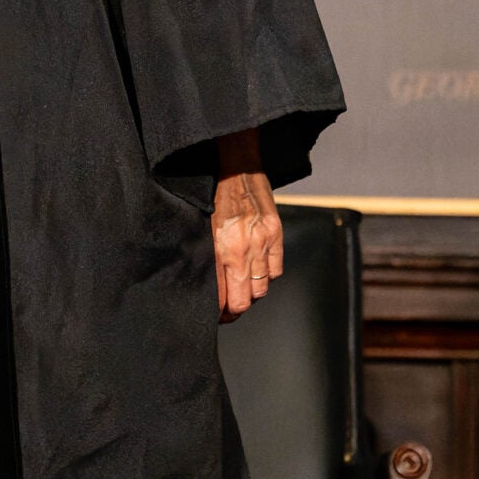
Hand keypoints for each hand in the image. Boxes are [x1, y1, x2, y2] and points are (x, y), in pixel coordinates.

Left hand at [212, 129, 282, 322]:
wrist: (235, 164)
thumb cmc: (211, 193)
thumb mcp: (201, 227)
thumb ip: (208, 258)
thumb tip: (209, 286)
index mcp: (221, 248)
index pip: (223, 297)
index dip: (219, 312)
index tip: (216, 315)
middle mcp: (244, 248)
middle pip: (244, 300)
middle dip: (234, 310)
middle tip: (227, 311)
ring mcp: (264, 242)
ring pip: (261, 289)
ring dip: (251, 293)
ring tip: (240, 290)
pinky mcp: (277, 234)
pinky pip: (275, 271)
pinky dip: (267, 276)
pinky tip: (256, 271)